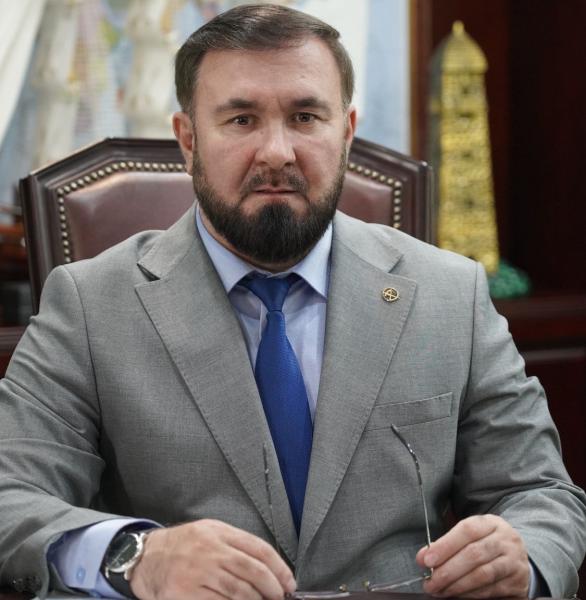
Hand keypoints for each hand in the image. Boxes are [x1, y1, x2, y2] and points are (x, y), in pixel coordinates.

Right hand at [129, 519, 295, 599]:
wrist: (147, 557)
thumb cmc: (184, 546)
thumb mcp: (210, 533)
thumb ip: (237, 545)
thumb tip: (270, 569)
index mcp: (219, 532)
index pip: (259, 549)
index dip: (279, 568)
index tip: (289, 583)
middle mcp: (209, 550)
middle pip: (252, 571)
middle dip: (272, 589)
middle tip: (279, 598)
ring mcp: (197, 573)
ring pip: (238, 592)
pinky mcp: (186, 594)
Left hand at [416, 515, 528, 597]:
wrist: (517, 557)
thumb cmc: (485, 543)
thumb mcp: (470, 536)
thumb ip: (446, 544)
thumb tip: (423, 557)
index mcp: (490, 523)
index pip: (467, 531)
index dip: (445, 546)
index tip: (427, 560)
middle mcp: (505, 540)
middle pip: (474, 554)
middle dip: (448, 570)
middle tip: (431, 582)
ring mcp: (514, 561)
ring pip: (483, 574)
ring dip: (457, 585)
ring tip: (440, 590)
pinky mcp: (517, 583)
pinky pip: (491, 589)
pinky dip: (470, 594)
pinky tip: (456, 594)